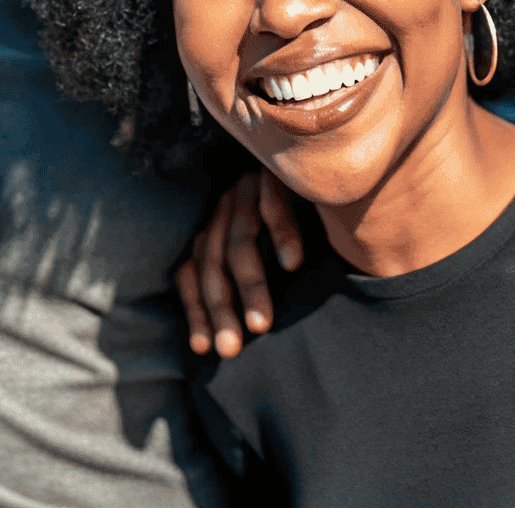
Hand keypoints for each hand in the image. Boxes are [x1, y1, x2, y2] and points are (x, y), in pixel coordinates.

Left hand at [174, 169, 302, 358]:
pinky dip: (281, 232)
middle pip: (213, 263)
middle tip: (231, 348)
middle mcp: (223, 209)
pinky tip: (291, 263)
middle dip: (220, 310)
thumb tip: (231, 341)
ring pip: (239, 240)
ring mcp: (247, 188)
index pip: (192, 272)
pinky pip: (273, 202)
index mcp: (214, 231)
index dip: (195, 311)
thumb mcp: (269, 264)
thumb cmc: (301, 228)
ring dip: (250, 285)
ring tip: (262, 324)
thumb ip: (252, 288)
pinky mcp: (276, 171)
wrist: (323, 165)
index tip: (204, 350)